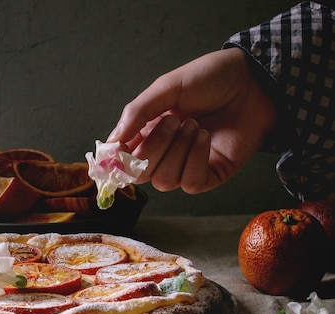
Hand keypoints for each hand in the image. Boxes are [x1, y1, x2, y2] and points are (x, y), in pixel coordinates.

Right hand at [107, 48, 276, 193]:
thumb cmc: (209, 79)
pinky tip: (205, 137)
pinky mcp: (210, 175)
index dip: (118, 159)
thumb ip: (137, 112)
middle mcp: (164, 153)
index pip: (122, 160)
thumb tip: (112, 142)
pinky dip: (194, 160)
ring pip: (164, 180)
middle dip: (153, 148)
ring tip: (194, 124)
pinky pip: (190, 183)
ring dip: (177, 151)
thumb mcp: (166, 87)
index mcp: (147, 133)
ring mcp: (186, 165)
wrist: (253, 80)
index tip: (120, 148)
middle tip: (173, 121)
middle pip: (140, 174)